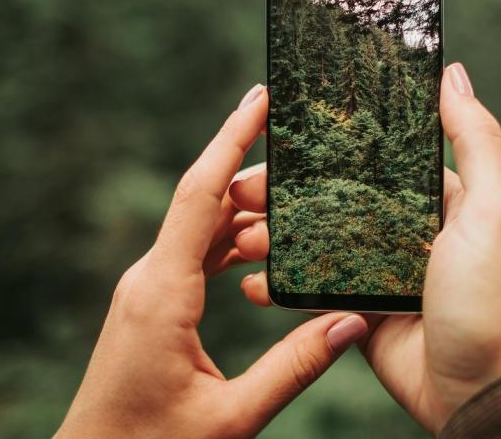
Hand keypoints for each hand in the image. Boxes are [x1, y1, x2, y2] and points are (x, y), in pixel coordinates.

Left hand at [57, 84, 369, 438]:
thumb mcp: (232, 416)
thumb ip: (294, 368)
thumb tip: (352, 322)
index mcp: (163, 291)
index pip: (200, 193)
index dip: (231, 138)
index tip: (261, 95)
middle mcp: (149, 279)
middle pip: (204, 201)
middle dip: (255, 170)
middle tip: (309, 150)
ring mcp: (148, 290)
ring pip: (201, 227)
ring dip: (247, 209)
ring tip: (299, 193)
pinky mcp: (152, 306)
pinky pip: (195, 255)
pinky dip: (232, 240)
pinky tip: (266, 242)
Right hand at [232, 63, 500, 433]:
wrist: (480, 390)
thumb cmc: (494, 297)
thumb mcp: (496, 209)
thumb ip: (476, 140)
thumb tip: (453, 72)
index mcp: (438, 197)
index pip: (374, 153)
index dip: (327, 140)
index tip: (278, 128)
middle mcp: (406, 227)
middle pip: (331, 192)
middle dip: (283, 188)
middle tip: (242, 189)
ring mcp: (379, 269)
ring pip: (313, 237)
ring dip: (272, 233)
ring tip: (239, 235)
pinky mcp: (358, 310)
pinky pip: (310, 287)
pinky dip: (277, 282)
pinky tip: (250, 280)